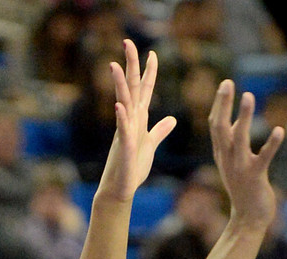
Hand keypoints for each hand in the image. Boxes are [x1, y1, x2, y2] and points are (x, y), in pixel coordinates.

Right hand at [96, 40, 176, 203]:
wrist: (121, 189)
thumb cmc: (133, 168)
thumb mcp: (150, 145)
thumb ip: (160, 130)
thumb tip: (172, 119)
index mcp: (138, 120)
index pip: (144, 91)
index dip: (149, 73)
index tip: (152, 53)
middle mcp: (130, 121)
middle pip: (132, 89)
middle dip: (130, 66)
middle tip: (128, 42)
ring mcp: (125, 133)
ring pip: (123, 104)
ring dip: (120, 86)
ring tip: (114, 65)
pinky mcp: (123, 149)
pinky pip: (122, 131)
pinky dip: (122, 119)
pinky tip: (119, 106)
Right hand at [209, 80, 283, 230]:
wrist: (247, 220)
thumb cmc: (244, 190)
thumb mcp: (234, 164)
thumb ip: (233, 144)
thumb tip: (236, 122)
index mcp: (222, 154)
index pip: (215, 125)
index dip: (219, 104)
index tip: (225, 83)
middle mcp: (227, 159)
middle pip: (220, 127)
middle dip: (223, 104)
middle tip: (227, 82)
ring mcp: (240, 168)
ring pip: (238, 139)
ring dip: (243, 117)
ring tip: (248, 96)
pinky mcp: (255, 177)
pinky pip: (263, 158)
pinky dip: (272, 144)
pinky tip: (279, 130)